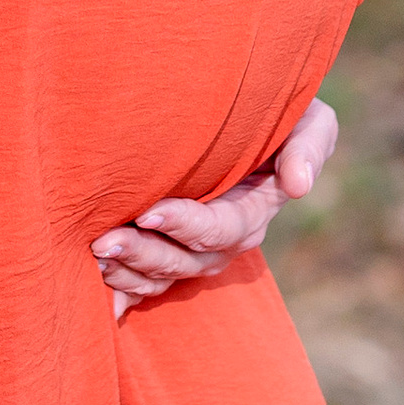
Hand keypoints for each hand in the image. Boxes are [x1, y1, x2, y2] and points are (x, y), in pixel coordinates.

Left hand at [93, 99, 339, 316]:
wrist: (255, 113)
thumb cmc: (281, 113)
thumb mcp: (310, 122)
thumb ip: (309, 146)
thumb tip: (298, 186)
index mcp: (252, 211)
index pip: (219, 228)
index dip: (184, 224)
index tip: (148, 210)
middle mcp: (223, 239)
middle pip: (184, 261)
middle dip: (144, 254)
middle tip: (103, 242)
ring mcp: (196, 249)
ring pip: (163, 275)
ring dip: (128, 272)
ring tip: (92, 257)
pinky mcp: (172, 248)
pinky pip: (149, 283)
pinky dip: (124, 291)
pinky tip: (94, 291)